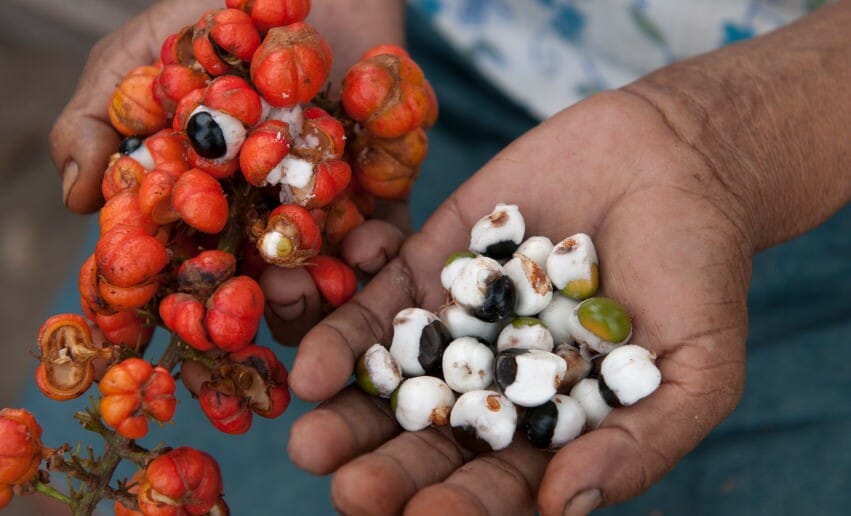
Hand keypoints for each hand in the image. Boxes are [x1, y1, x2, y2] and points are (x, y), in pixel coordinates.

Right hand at [48, 0, 408, 343]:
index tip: (171, 329)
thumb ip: (96, 118)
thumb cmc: (214, 11)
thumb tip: (77, 200)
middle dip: (253, 306)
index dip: (175, 299)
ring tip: (300, 285)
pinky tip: (370, 247)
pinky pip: (385, 230)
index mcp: (203, 197)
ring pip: (320, 270)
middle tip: (249, 307)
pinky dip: (379, 248)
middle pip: (256, 282)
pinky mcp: (379, 185)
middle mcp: (261, 210)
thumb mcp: (138, 55)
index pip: (184, 263)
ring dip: (314, 290)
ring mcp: (322, 203)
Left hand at [286, 90, 752, 514]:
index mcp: (550, 422)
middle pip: (432, 439)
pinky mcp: (431, 261)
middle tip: (350, 489)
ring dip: (351, 415)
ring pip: (394, 380)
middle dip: (390, 469)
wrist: (675, 157)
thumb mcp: (696, 370)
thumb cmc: (701, 270)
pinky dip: (346, 336)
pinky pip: (380, 304)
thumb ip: (638, 443)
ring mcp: (456, 320)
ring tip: (313, 443)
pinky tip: (312, 370)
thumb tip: (564, 508)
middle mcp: (493, 379)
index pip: (500, 481)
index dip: (464, 505)